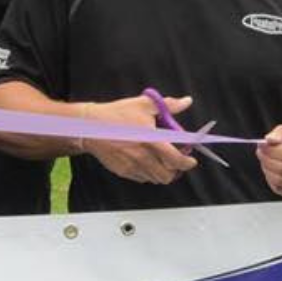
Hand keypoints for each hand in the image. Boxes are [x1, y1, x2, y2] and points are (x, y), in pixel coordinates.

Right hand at [80, 94, 197, 183]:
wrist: (90, 126)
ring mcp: (132, 166)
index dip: (187, 162)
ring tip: (162, 161)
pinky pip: (142, 178)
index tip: (191, 160)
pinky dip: (149, 173)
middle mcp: (143, 156)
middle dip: (176, 170)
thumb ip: (168, 105)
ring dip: (163, 172)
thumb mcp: (144, 104)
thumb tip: (186, 102)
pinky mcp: (123, 171)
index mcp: (151, 140)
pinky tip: (147, 161)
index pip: (176, 159)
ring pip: (156, 178)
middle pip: (168, 175)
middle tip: (177, 160)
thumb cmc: (116, 115)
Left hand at [257, 123, 281, 199]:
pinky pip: (279, 188)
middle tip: (260, 152)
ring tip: (265, 160)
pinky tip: (271, 170)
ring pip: (279, 180)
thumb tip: (269, 140)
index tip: (262, 145)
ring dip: (267, 169)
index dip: (271, 150)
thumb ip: (281, 133)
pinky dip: (270, 178)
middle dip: (266, 159)